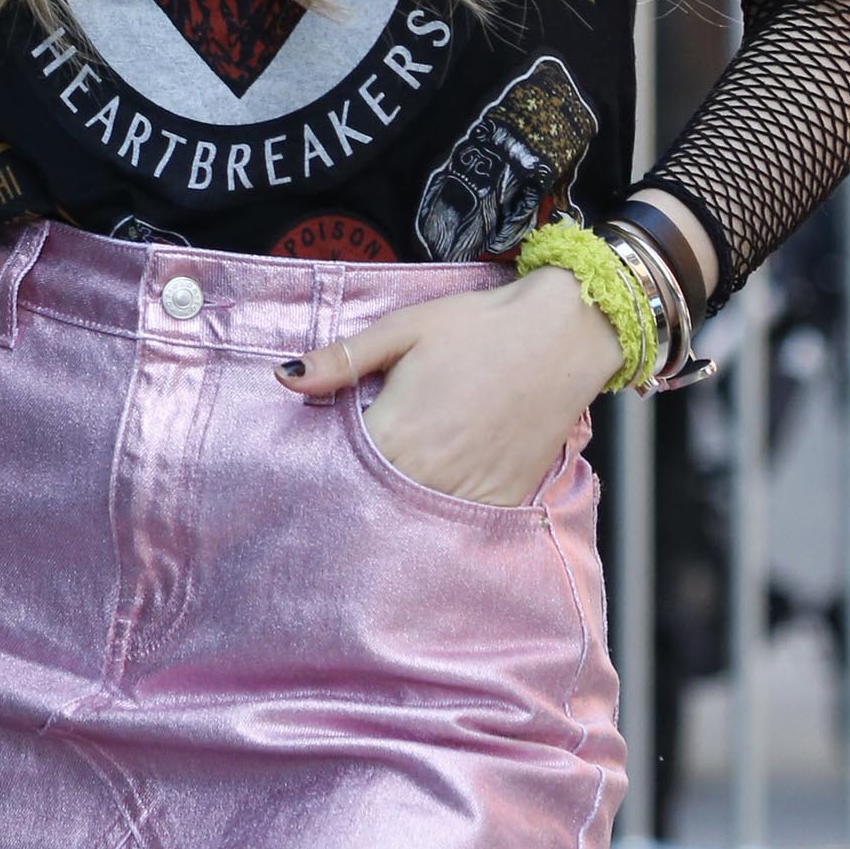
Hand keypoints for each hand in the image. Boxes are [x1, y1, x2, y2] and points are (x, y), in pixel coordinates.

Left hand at [275, 266, 620, 505]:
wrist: (564, 332)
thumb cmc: (480, 325)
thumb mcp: (404, 328)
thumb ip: (342, 359)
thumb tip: (285, 377)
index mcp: (396, 429)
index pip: (338, 470)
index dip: (324, 468)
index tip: (315, 465)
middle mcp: (429, 470)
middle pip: (372, 500)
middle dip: (357, 493)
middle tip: (350, 481)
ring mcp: (468, 489)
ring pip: (414, 519)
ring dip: (398, 508)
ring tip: (394, 489)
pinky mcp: (503, 497)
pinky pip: (460, 523)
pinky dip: (442, 514)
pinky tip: (436, 492)